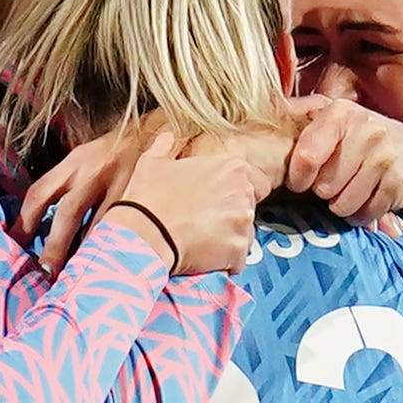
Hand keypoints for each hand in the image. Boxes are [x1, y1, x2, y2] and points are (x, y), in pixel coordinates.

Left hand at [19, 125, 157, 270]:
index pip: (40, 192)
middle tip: (44, 272)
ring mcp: (123, 184)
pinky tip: (112, 262)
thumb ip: (66, 184)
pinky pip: (128, 228)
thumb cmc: (118, 152)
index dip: (24, 222)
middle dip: (54, 246)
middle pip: (68, 214)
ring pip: (100, 226)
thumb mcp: (87, 158)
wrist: (161, 131)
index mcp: (75, 162)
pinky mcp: (147, 196)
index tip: (16, 245)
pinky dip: (117, 246)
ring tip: (78, 277)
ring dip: (87, 253)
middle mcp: (95, 171)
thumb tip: (40, 220)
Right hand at [113, 126, 288, 275]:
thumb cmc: (148, 199)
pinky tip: (203, 257)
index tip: (223, 203)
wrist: (143, 233)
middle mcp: (243, 193)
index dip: (240, 194)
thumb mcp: (153, 162)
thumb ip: (167, 146)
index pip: (258, 183)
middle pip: (250, 210)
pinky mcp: (237, 250)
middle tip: (206, 223)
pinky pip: (238, 260)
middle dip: (232, 218)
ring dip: (229, 241)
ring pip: (245, 236)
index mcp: (231, 167)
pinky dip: (224, 263)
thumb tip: (168, 138)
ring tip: (202, 241)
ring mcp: (242, 222)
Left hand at [281, 96, 402, 231]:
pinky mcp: (399, 182)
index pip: (306, 156)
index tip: (301, 181)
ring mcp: (384, 156)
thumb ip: (299, 114)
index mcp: (340, 112)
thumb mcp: (333, 120)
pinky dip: (362, 215)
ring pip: (342, 205)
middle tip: (340, 179)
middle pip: (323, 187)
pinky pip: (364, 214)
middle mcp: (365, 129)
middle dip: (326, 191)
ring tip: (354, 189)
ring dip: (343, 206)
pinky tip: (370, 197)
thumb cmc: (362, 141)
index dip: (298, 177)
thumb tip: (266, 107)